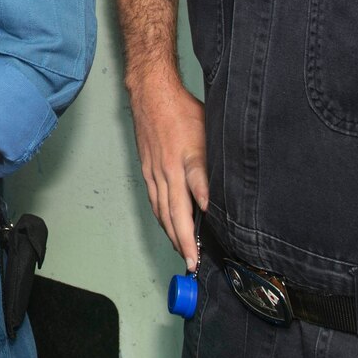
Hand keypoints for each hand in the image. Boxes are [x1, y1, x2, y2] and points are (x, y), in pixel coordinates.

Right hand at [128, 81, 208, 270]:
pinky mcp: (147, 168)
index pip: (189, 207)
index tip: (198, 253)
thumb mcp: (205, 135)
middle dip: (181, 242)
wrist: (150, 93)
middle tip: (190, 264)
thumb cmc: (182, 110)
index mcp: (182, 165)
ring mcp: (153, 172)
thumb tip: (210, 200)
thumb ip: (206, 170)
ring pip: (161, 210)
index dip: (192, 232)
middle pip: (172, 215)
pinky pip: (154, 199)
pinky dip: (160, 217)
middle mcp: (165, 173)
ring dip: (170, 233)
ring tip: (181, 251)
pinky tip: (166, 224)